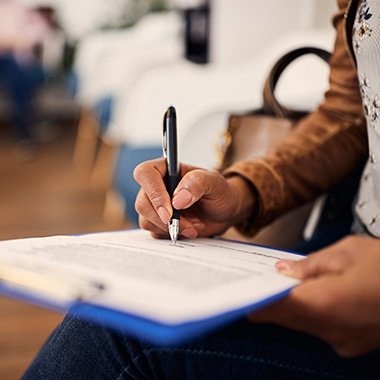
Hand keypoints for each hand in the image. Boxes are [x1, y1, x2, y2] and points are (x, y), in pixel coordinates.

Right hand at [134, 158, 255, 238]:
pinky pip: (154, 232)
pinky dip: (173, 234)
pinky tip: (189, 229)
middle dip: (165, 219)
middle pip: (142, 203)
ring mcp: (156, 205)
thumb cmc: (219, 191)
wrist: (225, 211)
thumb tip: (177, 199)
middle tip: (188, 224)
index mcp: (166, 168)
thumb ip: (197, 183)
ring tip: (194, 225)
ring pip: (146, 220)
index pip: (145, 174)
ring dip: (171, 228)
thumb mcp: (214, 182)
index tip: (170, 211)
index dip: (154, 193)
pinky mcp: (159, 222)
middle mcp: (157, 186)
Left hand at [250, 235, 379, 356]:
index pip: (272, 308)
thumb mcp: (349, 252)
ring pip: (301, 322)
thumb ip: (310, 263)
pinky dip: (312, 311)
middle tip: (260, 277)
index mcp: (325, 304)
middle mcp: (331, 330)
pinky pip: (320, 327)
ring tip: (288, 280)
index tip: (238, 290)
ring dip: (292, 303)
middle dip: (271, 297)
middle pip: (284, 315)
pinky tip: (315, 292)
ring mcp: (343, 340)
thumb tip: (284, 269)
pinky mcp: (353, 342)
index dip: (253, 299)